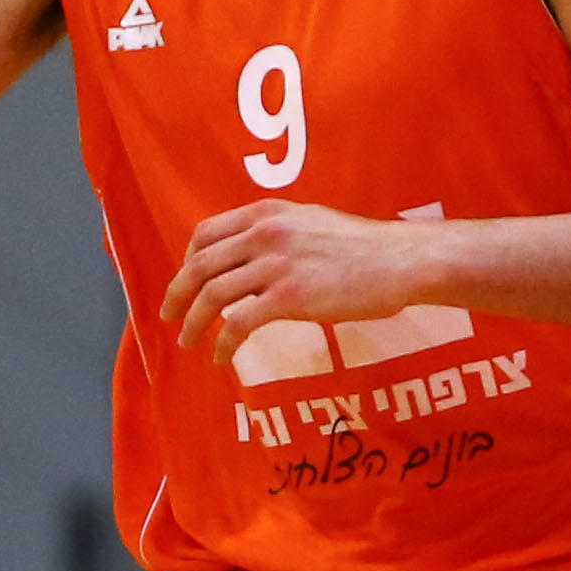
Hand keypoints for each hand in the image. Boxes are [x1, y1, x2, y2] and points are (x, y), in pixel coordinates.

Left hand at [162, 200, 442, 362]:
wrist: (402, 261)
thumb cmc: (365, 249)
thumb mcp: (311, 223)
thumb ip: (277, 234)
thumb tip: (252, 258)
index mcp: (267, 213)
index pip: (205, 233)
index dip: (187, 261)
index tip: (185, 282)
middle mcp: (264, 233)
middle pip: (200, 265)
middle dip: (177, 294)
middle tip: (169, 316)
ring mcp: (276, 265)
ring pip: (212, 295)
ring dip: (193, 323)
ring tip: (188, 342)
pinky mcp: (290, 297)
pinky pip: (239, 323)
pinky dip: (223, 343)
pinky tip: (221, 357)